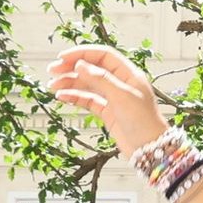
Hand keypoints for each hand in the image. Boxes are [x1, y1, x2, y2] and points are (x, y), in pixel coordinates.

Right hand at [43, 45, 170, 155]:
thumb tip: (81, 64)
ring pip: (87, 84)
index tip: (63, 57)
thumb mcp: (122, 97)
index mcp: (129, 74)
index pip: (103, 55)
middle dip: (72, 67)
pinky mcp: (108, 112)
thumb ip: (101, 79)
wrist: (149, 149)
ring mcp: (113, 97)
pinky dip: (75, 97)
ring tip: (53, 86)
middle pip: (92, 68)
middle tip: (52, 70)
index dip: (82, 53)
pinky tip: (62, 96)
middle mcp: (120, 83)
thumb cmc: (144, 122)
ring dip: (70, 83)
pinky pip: (88, 100)